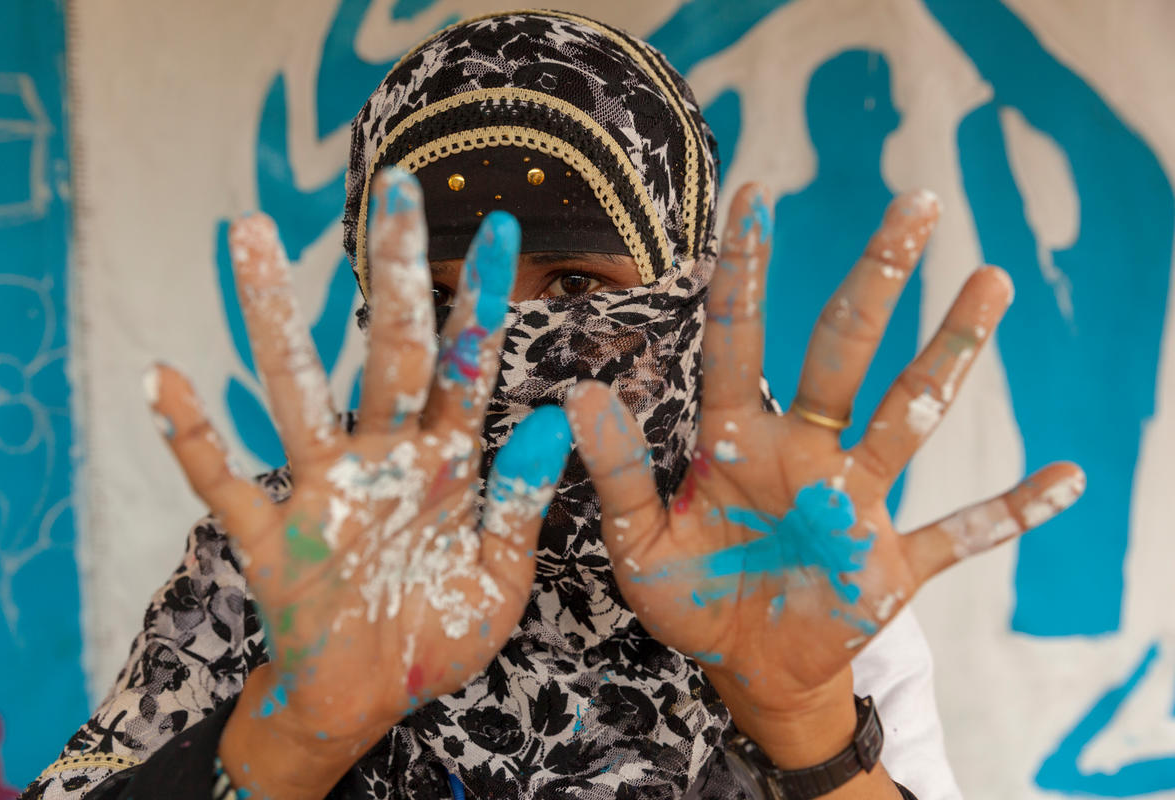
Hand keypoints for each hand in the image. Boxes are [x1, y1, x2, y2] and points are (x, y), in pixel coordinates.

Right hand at [146, 169, 570, 795]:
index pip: (466, 366)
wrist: (370, 703)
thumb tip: (550, 420)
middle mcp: (383, 459)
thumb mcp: (499, 577)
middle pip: (388, 351)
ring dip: (273, 318)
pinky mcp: (273, 538)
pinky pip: (224, 482)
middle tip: (399, 188)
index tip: (505, 230)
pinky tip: (167, 382)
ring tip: (250, 238)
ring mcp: (323, 492)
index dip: (484, 301)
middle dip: (395, 273)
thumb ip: (521, 504)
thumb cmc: (437, 635)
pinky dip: (193, 439)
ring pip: (296, 390)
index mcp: (445, 465)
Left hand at [565, 184, 1084, 759]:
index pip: (738, 342)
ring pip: (908, 417)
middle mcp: (803, 453)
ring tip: (990, 286)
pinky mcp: (894, 564)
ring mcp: (855, 504)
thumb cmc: (689, 600)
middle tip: (915, 205)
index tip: (753, 198)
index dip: (743, 274)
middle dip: (876, 283)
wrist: (746, 669)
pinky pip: (962, 535)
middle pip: (843, 354)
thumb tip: (579, 396)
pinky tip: (1066, 479)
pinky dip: (1011, 513)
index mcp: (734, 441)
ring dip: (951, 357)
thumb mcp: (639, 545)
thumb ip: (618, 474)